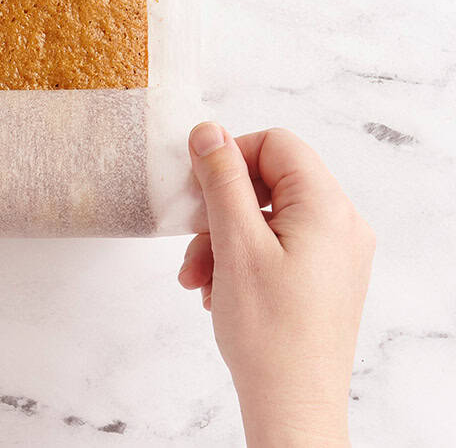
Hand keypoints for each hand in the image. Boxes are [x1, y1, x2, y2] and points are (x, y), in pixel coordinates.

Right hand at [177, 123, 373, 446]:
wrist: (293, 404)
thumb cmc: (268, 332)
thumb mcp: (235, 244)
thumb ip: (222, 180)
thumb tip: (208, 130)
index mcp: (328, 208)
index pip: (276, 145)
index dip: (231, 156)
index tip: (198, 187)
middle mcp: (342, 225)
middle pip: (269, 181)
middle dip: (220, 208)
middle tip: (192, 239)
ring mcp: (336, 253)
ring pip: (267, 216)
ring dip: (222, 238)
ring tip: (197, 277)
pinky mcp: (324, 277)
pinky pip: (276, 245)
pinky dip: (241, 258)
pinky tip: (217, 289)